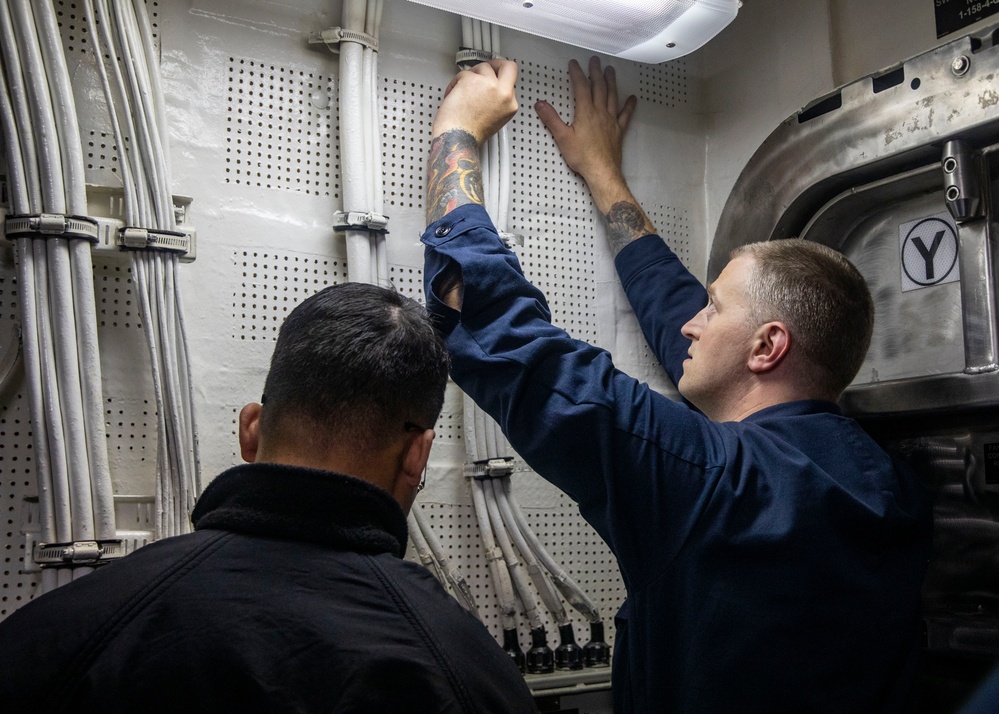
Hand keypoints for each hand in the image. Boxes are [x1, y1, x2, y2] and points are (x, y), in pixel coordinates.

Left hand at [432, 59, 518, 143]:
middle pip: (507, 66)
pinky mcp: (472, 79)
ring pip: (482, 67)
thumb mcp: (494, 119)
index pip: (510, 82)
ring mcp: (489, 85)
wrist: (457, 138)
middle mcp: (503, 94)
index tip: (493, 76)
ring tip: (462, 90)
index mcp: (510, 105)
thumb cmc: (469, 134)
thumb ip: (497, 102)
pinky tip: (453, 94)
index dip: (499, 78)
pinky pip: (463, 73)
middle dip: (495, 64)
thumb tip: (489, 88)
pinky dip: (456, 82)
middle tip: (484, 68)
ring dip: (470, 76)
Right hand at [534, 57, 637, 207]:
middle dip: (596, 72)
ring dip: (611, 82)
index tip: (574, 64)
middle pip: (599, 87)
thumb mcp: (562, 137)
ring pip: (612, 96)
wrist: (601, 171)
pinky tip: (632, 98)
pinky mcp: (618, 130)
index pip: (581, 87)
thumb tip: (540, 104)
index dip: (577, 73)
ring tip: (611, 71)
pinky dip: (629, 105)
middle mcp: (600, 112)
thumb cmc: (582, 156)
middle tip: (595, 60)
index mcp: (586, 112)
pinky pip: (626, 114)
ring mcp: (611, 120)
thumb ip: (551, 119)